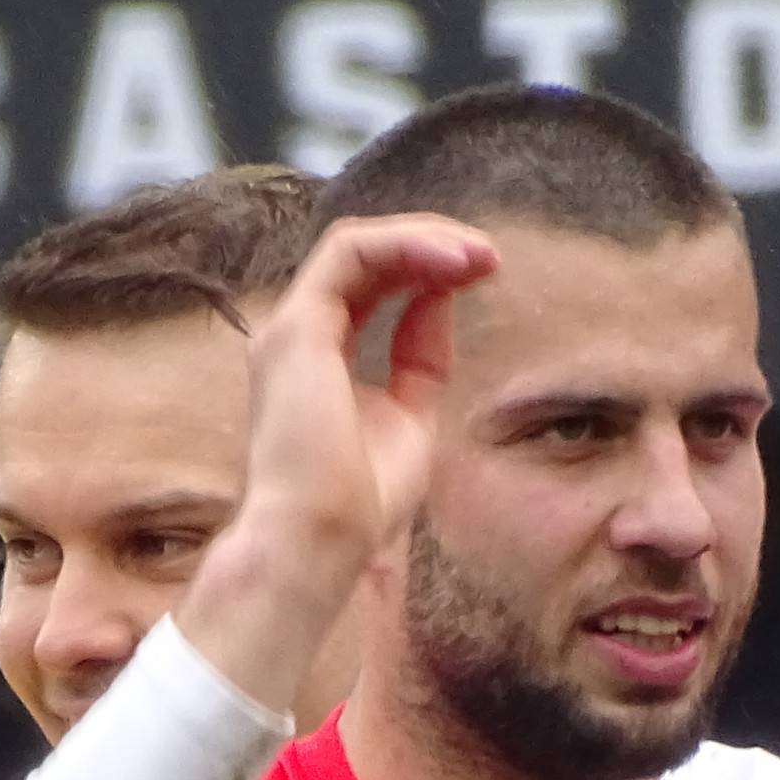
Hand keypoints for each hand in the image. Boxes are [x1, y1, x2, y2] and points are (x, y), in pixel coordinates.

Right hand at [177, 212, 498, 719]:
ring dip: (422, 238)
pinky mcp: (297, 326)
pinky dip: (403, 246)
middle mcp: (299, 338)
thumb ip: (420, 359)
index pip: (371, 287)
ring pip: (356, 245)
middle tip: (488, 257)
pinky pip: (350, 253)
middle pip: (365, 259)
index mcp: (319, 360)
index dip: (428, 271)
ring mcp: (291, 329)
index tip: (484, 274)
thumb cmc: (359, 503)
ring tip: (475, 255)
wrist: (321, 540)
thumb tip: (439, 300)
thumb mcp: (412, 416)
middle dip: (431, 246)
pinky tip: (450, 263)